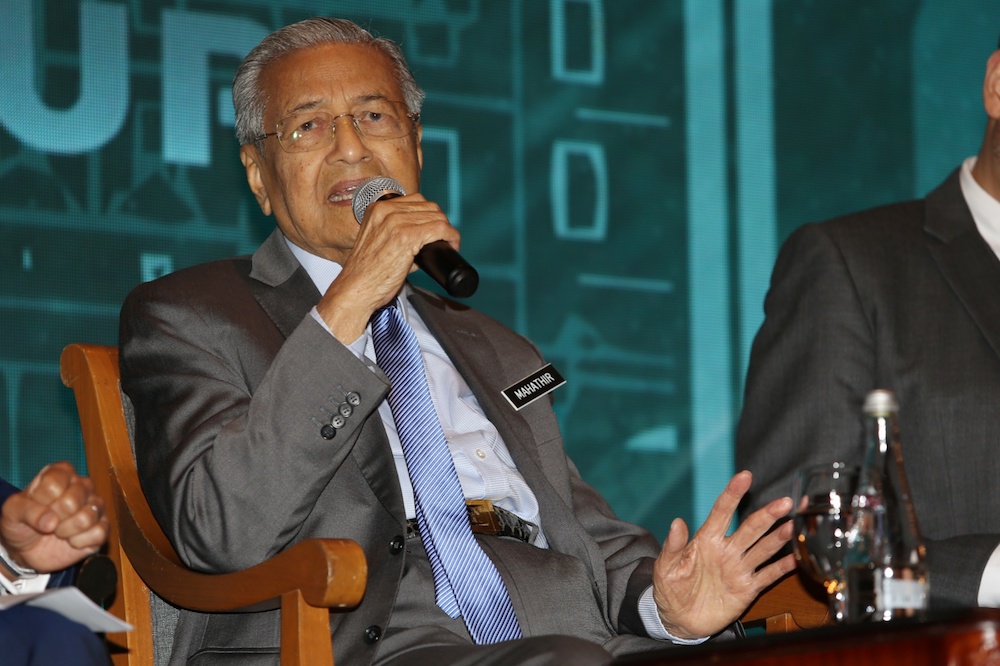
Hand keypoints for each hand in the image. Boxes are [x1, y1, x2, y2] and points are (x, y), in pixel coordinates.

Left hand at [0, 462, 108, 574]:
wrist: (27, 550)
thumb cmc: (21, 523)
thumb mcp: (12, 512)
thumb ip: (26, 511)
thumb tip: (52, 523)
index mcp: (60, 473)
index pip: (54, 483)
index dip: (41, 501)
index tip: (36, 506)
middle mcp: (82, 485)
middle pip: (72, 501)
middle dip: (54, 518)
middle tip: (48, 522)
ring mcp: (95, 506)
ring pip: (87, 517)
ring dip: (66, 531)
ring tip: (59, 531)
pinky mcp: (103, 527)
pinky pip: (99, 533)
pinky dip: (80, 542)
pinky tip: (72, 540)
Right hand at [319, 193, 460, 340]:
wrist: (356, 289)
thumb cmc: (365, 274)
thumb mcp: (378, 243)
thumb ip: (398, 236)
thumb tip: (423, 242)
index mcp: (377, 209)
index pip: (415, 200)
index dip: (430, 214)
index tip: (435, 229)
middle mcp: (386, 211)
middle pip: (429, 206)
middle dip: (440, 221)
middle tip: (444, 239)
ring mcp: (396, 222)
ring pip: (437, 215)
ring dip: (447, 229)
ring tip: (449, 243)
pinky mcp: (407, 236)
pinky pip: (440, 228)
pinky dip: (451, 235)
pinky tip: (452, 245)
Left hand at [651, 470, 795, 638]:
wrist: (679, 619)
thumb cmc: (670, 589)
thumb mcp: (665, 568)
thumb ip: (672, 547)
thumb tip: (676, 523)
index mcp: (706, 540)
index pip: (722, 512)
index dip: (733, 494)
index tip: (744, 476)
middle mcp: (727, 550)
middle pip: (751, 527)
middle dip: (768, 514)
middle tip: (785, 502)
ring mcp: (739, 568)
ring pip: (763, 548)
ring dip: (779, 537)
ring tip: (794, 524)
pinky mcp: (747, 588)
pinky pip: (768, 575)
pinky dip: (783, 567)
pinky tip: (797, 557)